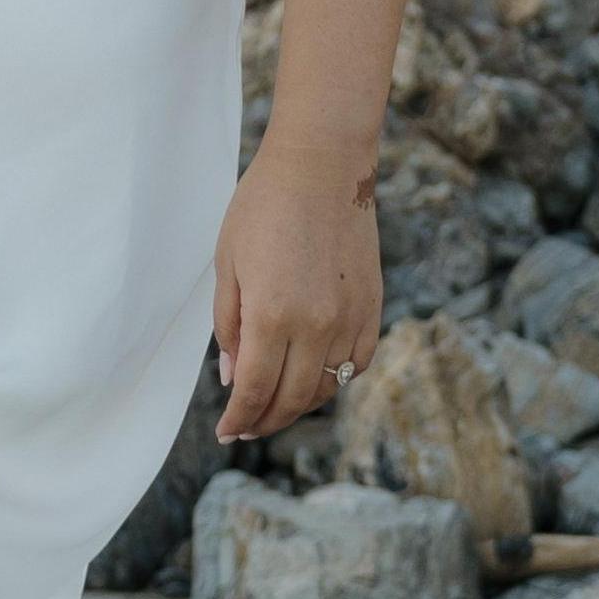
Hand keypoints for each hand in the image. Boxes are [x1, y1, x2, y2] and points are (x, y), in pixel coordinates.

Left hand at [213, 133, 382, 439]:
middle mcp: (316, 325)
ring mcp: (350, 318)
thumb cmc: (263, 207)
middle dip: (265, 420)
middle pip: (291, 398)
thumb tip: (234, 378)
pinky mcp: (373, 307)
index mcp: (272, 315)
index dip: (239, 418)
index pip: (255, 390)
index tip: (225, 433)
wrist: (323, 165)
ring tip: (274, 405)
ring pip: (326, 386)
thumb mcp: (228, 265)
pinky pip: (356, 363)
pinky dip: (334, 379)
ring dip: (298, 404)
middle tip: (246, 428)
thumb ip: (229, 327)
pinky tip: (313, 376)